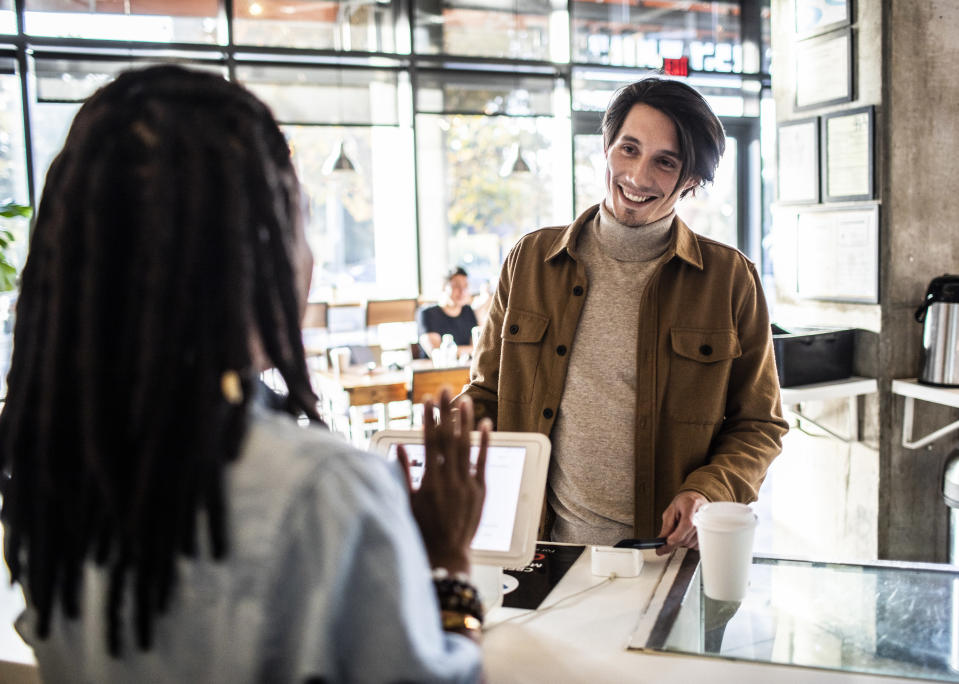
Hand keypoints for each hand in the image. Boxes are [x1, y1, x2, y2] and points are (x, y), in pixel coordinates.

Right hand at [398, 388, 490, 575]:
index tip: (426, 400)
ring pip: (466, 446)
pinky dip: (485, 442)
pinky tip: (486, 424)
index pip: (429, 442)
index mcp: (430, 481)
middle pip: (448, 438)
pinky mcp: (480, 491)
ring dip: (465, 421)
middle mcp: (449, 479)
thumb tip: (399, 447)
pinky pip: (483, 462)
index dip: (428, 419)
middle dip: (445, 412)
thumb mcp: (408, 502)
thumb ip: (403, 473)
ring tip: (465, 400)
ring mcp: (467, 484)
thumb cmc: (423, 530)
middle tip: (445, 390)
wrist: (446, 555)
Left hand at [656, 491, 707, 555]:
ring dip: (680, 542)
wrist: (694, 500)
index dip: (677, 535)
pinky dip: (687, 543)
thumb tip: (662, 541)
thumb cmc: (682, 504)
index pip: (687, 523)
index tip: (668, 541)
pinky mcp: (708, 533)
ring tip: (678, 531)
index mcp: (691, 505)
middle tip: (666, 541)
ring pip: (690, 543)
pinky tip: (686, 533)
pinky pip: (695, 545)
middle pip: (687, 536)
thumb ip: (666, 526)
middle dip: (674, 541)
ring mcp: (707, 524)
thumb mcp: (670, 512)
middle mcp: (702, 514)